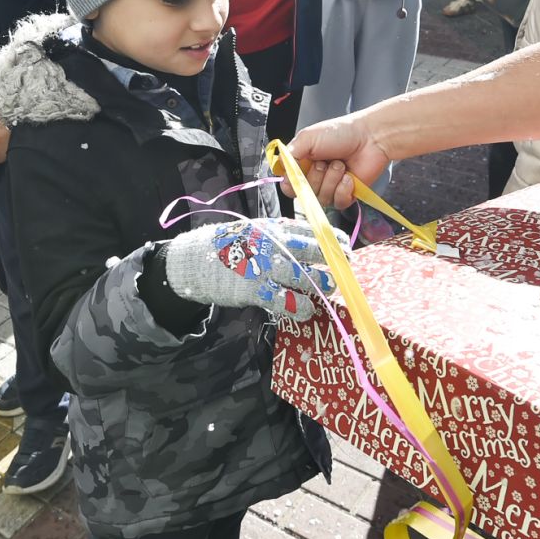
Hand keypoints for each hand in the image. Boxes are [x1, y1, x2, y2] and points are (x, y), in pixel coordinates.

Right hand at [161, 217, 342, 322]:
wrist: (193, 262)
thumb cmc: (227, 247)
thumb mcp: (253, 231)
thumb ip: (279, 235)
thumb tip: (309, 240)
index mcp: (271, 227)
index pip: (309, 229)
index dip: (331, 238)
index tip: (345, 244)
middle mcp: (270, 244)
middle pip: (311, 250)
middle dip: (332, 259)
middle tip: (344, 267)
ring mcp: (263, 267)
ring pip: (303, 277)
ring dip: (321, 284)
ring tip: (329, 288)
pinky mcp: (255, 290)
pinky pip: (285, 301)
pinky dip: (300, 307)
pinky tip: (307, 311)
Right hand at [286, 114, 390, 210]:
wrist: (370, 138)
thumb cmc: (342, 133)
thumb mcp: (308, 137)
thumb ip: (289, 154)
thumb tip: (280, 170)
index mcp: (302, 163)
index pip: (288, 184)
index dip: (292, 183)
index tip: (298, 174)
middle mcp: (314, 177)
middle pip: (303, 194)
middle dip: (315, 177)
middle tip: (325, 162)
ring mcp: (329, 187)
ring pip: (321, 199)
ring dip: (331, 180)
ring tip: (340, 164)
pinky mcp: (345, 195)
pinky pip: (337, 203)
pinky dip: (342, 189)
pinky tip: (348, 176)